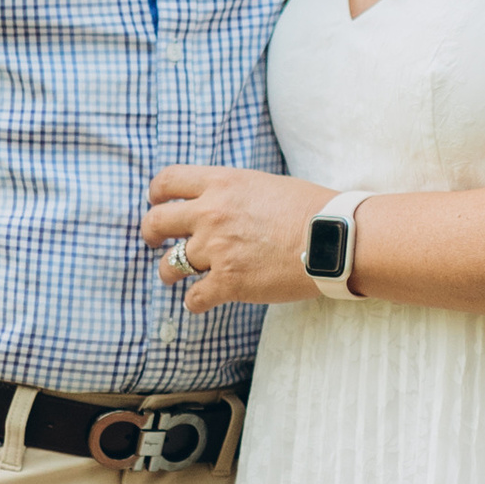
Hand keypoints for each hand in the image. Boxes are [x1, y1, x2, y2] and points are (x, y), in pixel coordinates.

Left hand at [143, 166, 331, 307]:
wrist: (334, 238)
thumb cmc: (310, 209)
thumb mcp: (264, 184)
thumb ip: (232, 192)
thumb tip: (218, 202)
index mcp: (221, 183)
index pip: (167, 181)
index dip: (156, 194)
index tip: (157, 204)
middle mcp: (211, 214)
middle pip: (156, 222)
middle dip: (150, 234)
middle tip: (154, 242)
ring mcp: (217, 250)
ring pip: (169, 265)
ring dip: (170, 272)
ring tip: (177, 277)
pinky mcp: (228, 282)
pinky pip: (194, 298)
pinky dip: (195, 302)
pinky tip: (202, 301)